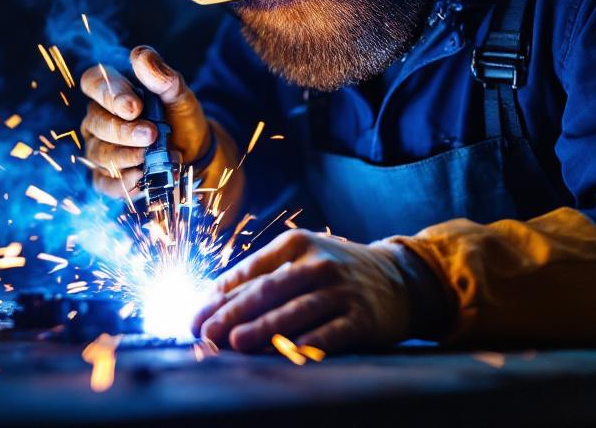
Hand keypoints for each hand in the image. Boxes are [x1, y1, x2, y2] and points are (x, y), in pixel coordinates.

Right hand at [79, 46, 209, 198]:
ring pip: (99, 153)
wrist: (195, 156)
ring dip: (125, 156)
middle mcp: (98, 119)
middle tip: (150, 135)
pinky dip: (123, 182)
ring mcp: (99, 148)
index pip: (93, 83)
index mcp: (112, 91)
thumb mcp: (179, 96)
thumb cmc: (181, 120)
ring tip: (153, 158)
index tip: (134, 106)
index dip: (109, 94)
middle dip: (123, 130)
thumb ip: (162, 77)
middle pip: (96, 122)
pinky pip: (104, 182)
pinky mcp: (106, 177)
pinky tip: (142, 179)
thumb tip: (140, 56)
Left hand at [190, 230, 411, 352]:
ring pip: (296, 310)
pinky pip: (331, 333)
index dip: (218, 296)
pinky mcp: (362, 317)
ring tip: (235, 342)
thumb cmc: (336, 272)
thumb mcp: (302, 260)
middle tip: (206, 332)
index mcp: (295, 244)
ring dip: (263, 328)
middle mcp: (318, 263)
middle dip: (231, 313)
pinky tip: (290, 351)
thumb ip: (263, 276)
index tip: (194, 316)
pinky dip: (310, 342)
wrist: (400, 279)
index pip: (249, 271)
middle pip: (268, 290)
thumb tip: (213, 300)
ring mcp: (341, 290)